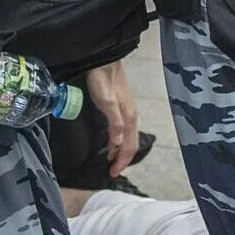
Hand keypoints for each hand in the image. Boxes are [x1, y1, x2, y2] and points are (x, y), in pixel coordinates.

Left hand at [84, 60, 142, 177]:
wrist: (105, 61)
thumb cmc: (103, 80)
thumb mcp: (107, 102)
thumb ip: (114, 122)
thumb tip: (118, 143)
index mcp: (129, 118)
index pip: (129, 146)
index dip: (122, 161)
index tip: (113, 173)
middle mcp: (131, 117)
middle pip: (131, 144)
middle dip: (123, 160)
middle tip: (112, 172)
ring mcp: (127, 112)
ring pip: (128, 138)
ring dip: (121, 151)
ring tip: (110, 161)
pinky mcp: (121, 108)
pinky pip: (124, 131)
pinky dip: (118, 141)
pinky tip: (111, 143)